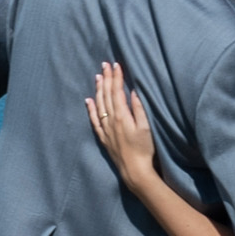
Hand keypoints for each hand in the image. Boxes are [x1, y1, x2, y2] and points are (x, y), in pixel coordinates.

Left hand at [85, 62, 156, 192]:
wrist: (134, 170)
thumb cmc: (144, 149)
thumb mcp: (146, 127)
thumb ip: (139, 109)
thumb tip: (132, 92)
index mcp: (122, 116)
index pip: (117, 91)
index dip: (117, 77)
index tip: (116, 65)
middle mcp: (111, 120)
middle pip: (107, 95)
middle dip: (107, 78)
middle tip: (105, 64)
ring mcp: (105, 129)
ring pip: (99, 104)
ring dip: (98, 89)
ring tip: (98, 76)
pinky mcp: (103, 137)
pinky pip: (94, 120)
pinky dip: (90, 109)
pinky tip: (88, 100)